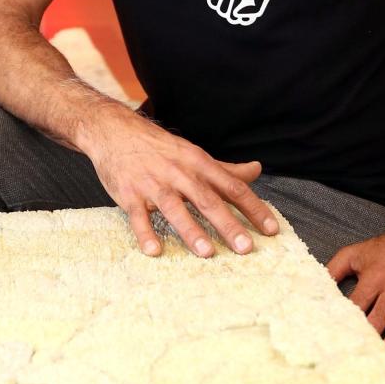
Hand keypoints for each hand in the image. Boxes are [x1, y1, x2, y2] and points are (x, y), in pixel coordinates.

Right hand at [79, 115, 278, 256]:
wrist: (114, 130)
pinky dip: (145, 232)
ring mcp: (153, 184)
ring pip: (175, 208)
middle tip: (246, 248)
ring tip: (206, 253)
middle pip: (208, 200)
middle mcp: (179, 173)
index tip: (271, 230)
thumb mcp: (194, 154)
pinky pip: (137, 216)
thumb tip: (256, 170)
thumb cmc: (158, 148)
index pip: (233, 187)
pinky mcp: (129, 194)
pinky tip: (154, 250)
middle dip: (228, 224)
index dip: (253, 208)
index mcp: (198, 163)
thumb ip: (225, 169)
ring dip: (191, 230)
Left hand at [326, 229, 384, 372]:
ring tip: (381, 365)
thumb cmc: (384, 249)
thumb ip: (333, 270)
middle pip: (379, 319)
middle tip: (353, 359)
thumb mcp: (355, 253)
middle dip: (367, 338)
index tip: (335, 341)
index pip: (356, 305)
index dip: (346, 323)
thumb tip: (314, 289)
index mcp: (374, 277)